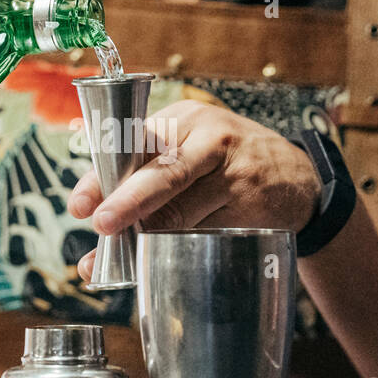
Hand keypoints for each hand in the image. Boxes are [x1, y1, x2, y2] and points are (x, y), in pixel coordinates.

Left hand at [68, 101, 321, 279]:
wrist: (297, 179)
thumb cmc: (227, 163)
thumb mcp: (192, 147)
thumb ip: (149, 170)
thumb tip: (97, 218)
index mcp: (184, 119)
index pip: (134, 144)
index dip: (103, 177)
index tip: (80, 204)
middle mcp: (210, 138)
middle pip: (163, 173)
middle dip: (127, 202)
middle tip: (102, 225)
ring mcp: (235, 172)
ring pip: (184, 210)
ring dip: (149, 237)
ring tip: (125, 258)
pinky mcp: (252, 203)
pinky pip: (208, 232)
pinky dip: (182, 249)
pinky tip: (167, 259)